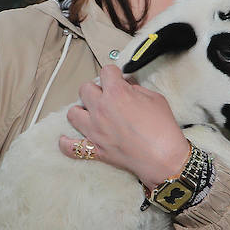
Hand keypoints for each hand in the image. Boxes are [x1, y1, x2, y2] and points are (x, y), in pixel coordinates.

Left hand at [59, 64, 190, 187]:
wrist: (163, 158)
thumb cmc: (162, 129)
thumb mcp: (156, 99)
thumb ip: (137, 89)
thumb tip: (128, 87)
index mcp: (117, 93)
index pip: (106, 71)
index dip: (113, 74)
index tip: (117, 78)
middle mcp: (101, 109)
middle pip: (85, 89)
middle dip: (95, 89)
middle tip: (105, 96)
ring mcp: (95, 130)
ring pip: (73, 113)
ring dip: (80, 111)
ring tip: (90, 113)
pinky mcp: (95, 149)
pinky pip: (70, 147)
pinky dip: (66, 143)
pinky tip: (66, 139)